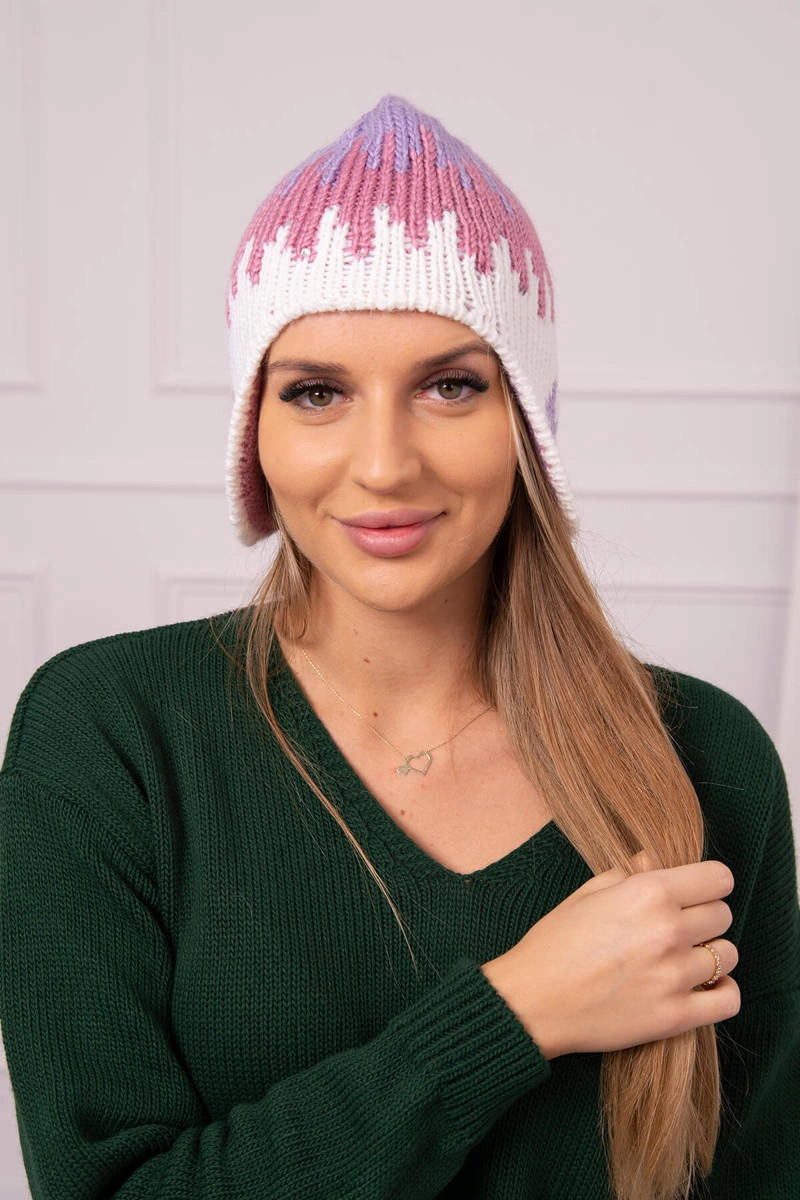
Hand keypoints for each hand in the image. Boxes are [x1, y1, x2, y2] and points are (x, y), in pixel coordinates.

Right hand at [481, 857, 739, 1058]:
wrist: (532, 1001)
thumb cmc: (554, 943)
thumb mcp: (587, 893)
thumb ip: (629, 873)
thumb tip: (654, 861)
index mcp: (648, 892)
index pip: (718, 878)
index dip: (709, 884)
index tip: (698, 893)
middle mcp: (668, 930)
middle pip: (723, 915)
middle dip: (706, 917)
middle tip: (682, 928)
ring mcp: (674, 975)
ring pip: (728, 955)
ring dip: (712, 955)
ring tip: (686, 959)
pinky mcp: (676, 1016)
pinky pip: (728, 1000)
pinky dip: (722, 992)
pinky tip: (703, 987)